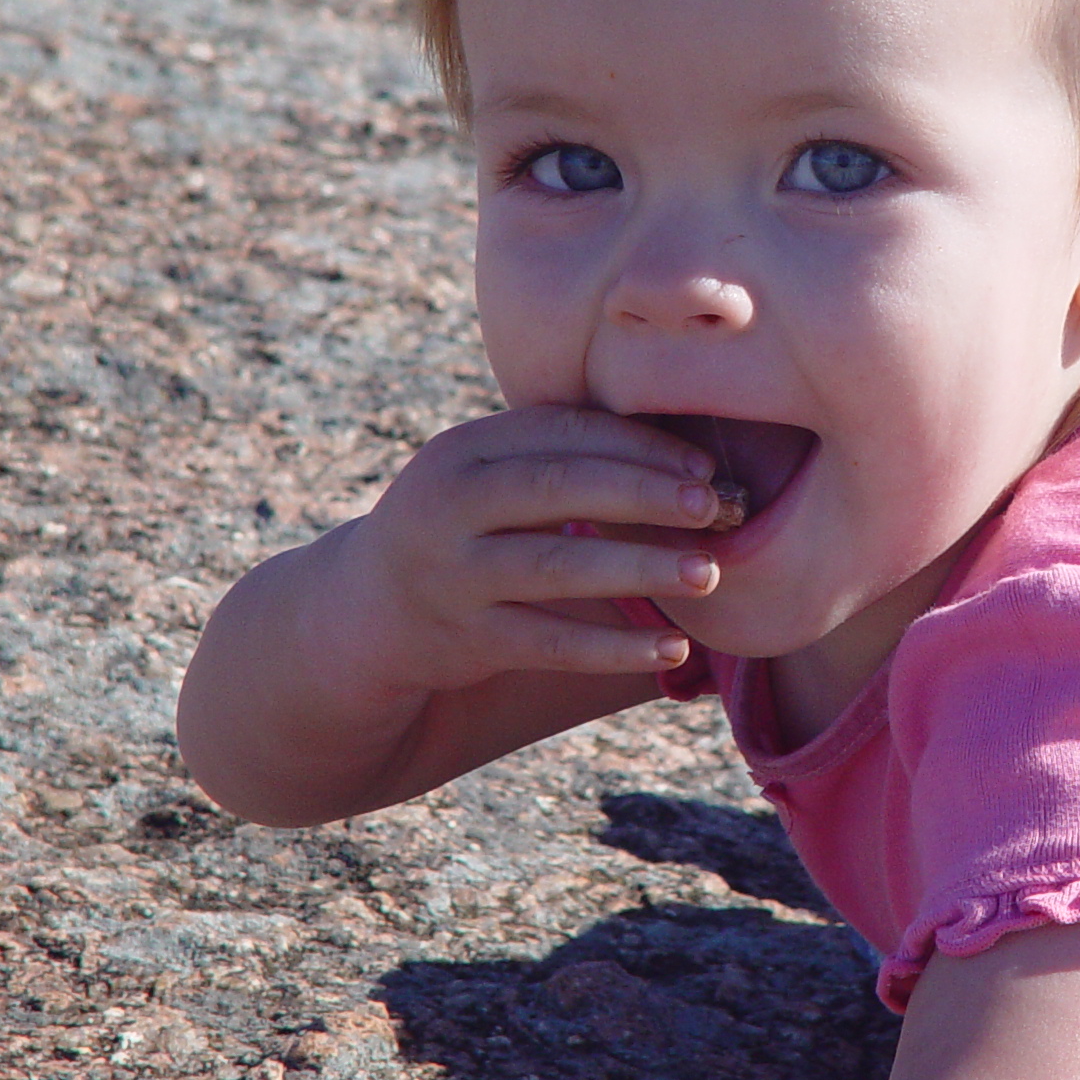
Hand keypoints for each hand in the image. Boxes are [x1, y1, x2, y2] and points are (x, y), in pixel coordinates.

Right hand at [332, 402, 730, 693]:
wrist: (365, 613)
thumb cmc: (461, 528)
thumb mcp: (484, 477)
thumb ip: (554, 459)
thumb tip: (681, 460)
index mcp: (463, 449)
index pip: (561, 432)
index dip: (637, 445)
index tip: (701, 466)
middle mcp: (449, 504)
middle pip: (560, 488)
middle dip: (645, 494)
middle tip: (714, 506)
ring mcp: (454, 574)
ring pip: (559, 567)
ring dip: (641, 568)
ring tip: (709, 573)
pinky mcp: (466, 640)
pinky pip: (553, 643)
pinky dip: (616, 647)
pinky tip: (672, 648)